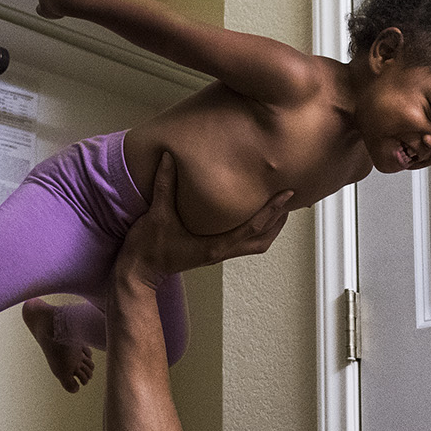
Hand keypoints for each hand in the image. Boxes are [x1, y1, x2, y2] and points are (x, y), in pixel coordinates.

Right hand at [117, 154, 291, 284]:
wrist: (138, 272)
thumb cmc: (148, 248)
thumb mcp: (156, 214)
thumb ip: (164, 185)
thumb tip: (168, 157)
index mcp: (213, 246)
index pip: (252, 227)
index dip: (271, 210)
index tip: (287, 195)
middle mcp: (221, 252)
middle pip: (262, 240)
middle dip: (279, 220)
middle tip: (291, 199)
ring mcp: (218, 254)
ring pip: (256, 244)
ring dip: (271, 227)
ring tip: (281, 206)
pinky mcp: (213, 253)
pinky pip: (244, 243)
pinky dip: (257, 230)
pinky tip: (255, 215)